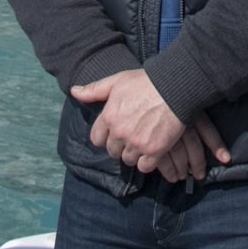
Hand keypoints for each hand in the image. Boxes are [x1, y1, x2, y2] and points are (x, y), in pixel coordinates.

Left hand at [70, 69, 225, 175]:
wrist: (174, 88)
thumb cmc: (145, 82)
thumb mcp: (117, 81)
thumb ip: (94, 89)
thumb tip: (73, 91)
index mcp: (108, 117)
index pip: (97, 139)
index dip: (106, 136)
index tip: (116, 131)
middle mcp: (120, 133)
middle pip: (113, 151)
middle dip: (120, 145)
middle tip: (133, 135)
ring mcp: (136, 143)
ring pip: (128, 159)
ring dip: (134, 153)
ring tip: (144, 141)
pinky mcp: (154, 151)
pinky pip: (144, 167)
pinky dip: (148, 162)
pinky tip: (153, 150)